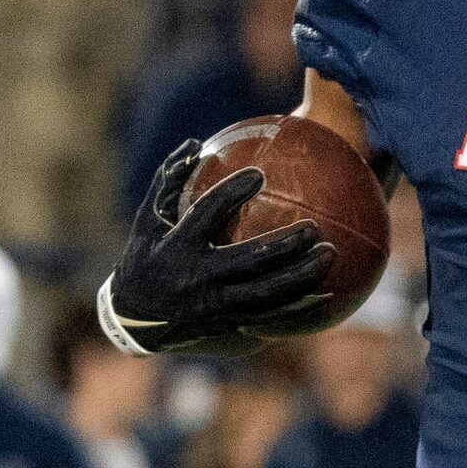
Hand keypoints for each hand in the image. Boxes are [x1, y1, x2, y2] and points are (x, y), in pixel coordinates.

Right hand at [102, 141, 334, 355]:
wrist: (135, 320)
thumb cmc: (144, 259)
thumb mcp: (147, 220)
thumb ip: (169, 181)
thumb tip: (194, 144)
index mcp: (177, 247)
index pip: (206, 214)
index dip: (230, 194)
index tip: (259, 174)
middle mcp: (198, 277)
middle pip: (249, 260)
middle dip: (284, 244)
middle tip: (314, 227)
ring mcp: (216, 305)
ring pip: (267, 292)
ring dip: (302, 275)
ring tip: (330, 254)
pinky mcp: (229, 323)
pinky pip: (271, 316)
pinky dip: (301, 305)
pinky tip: (329, 293)